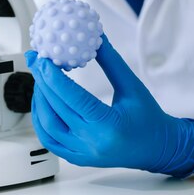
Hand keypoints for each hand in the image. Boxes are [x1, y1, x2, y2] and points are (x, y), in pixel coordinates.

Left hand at [25, 35, 193, 177]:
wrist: (158, 148)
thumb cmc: (149, 118)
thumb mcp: (132, 86)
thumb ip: (111, 62)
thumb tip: (95, 36)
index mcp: (109, 126)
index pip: (74, 98)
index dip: (54, 77)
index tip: (43, 59)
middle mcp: (92, 143)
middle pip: (56, 110)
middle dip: (42, 82)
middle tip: (35, 61)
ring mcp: (82, 153)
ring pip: (47, 126)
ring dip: (39, 99)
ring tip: (39, 78)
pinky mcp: (76, 158)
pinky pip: (49, 140)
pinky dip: (40, 120)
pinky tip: (40, 102)